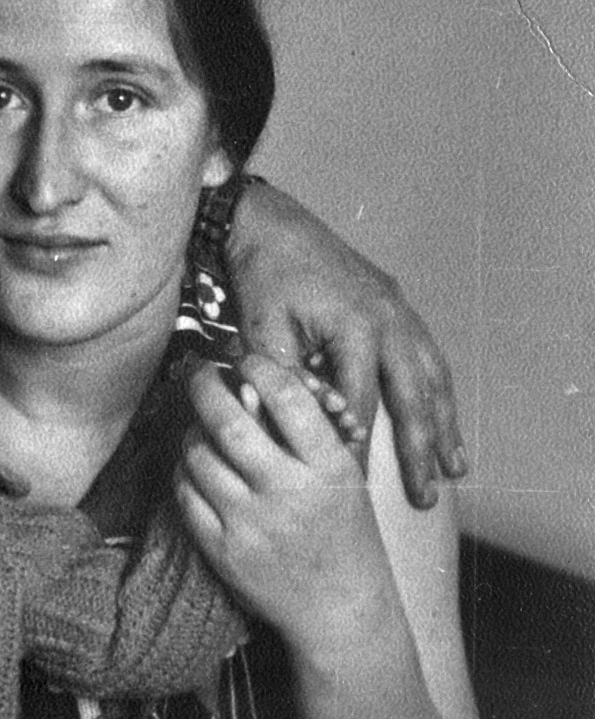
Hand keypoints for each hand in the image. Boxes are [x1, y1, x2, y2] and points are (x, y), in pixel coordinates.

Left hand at [176, 355, 400, 659]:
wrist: (341, 610)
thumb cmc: (345, 535)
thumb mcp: (345, 479)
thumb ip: (305, 435)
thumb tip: (252, 384)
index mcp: (329, 470)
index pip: (288, 398)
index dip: (260, 367)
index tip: (247, 359)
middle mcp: (287, 494)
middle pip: (228, 420)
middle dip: (206, 385)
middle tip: (201, 373)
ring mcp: (249, 524)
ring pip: (198, 454)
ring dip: (194, 431)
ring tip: (203, 426)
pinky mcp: (220, 549)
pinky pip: (185, 492)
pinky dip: (186, 471)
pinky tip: (197, 465)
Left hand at [226, 180, 465, 506]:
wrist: (269, 222)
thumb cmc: (262, 275)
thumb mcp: (262, 329)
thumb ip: (281, 379)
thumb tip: (290, 427)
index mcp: (355, 327)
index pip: (361, 403)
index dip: (358, 447)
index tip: (356, 486)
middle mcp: (389, 319)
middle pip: (412, 397)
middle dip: (421, 450)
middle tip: (426, 496)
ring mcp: (399, 309)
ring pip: (433, 377)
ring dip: (445, 424)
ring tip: (455, 468)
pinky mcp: (396, 303)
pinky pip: (430, 354)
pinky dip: (440, 390)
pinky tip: (446, 416)